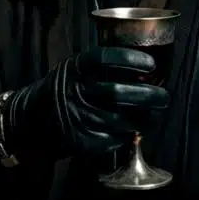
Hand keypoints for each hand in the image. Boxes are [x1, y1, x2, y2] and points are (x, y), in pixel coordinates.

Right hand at [6, 46, 168, 157]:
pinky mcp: (82, 141)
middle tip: (164, 96)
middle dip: (149, 96)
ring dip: (146, 119)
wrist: (33, 119)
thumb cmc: (65, 89)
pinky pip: (115, 139)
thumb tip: (145, 67)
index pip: (105, 58)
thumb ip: (101, 66)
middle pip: (119, 93)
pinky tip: (135, 129)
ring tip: (155, 115)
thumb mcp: (75, 69)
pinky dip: (130, 135)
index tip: (151, 64)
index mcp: (75, 68)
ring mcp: (79, 118)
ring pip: (122, 120)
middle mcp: (76, 92)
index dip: (131, 59)